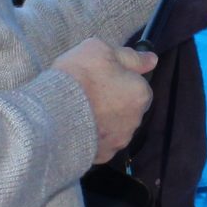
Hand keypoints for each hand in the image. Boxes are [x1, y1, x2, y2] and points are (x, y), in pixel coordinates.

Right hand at [57, 38, 156, 161]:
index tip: (102, 78)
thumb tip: (152, 59)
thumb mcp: (101, 50)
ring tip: (80, 112)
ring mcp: (119, 141)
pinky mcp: (103, 156)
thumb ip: (130, 56)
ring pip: (116, 127)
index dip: (120, 80)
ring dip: (104, 120)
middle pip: (128, 108)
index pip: (139, 86)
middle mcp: (136, 120)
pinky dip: (93, 136)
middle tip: (90, 93)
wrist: (54, 114)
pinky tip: (78, 128)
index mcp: (140, 94)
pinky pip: (101, 144)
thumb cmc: (80, 77)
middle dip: (114, 102)